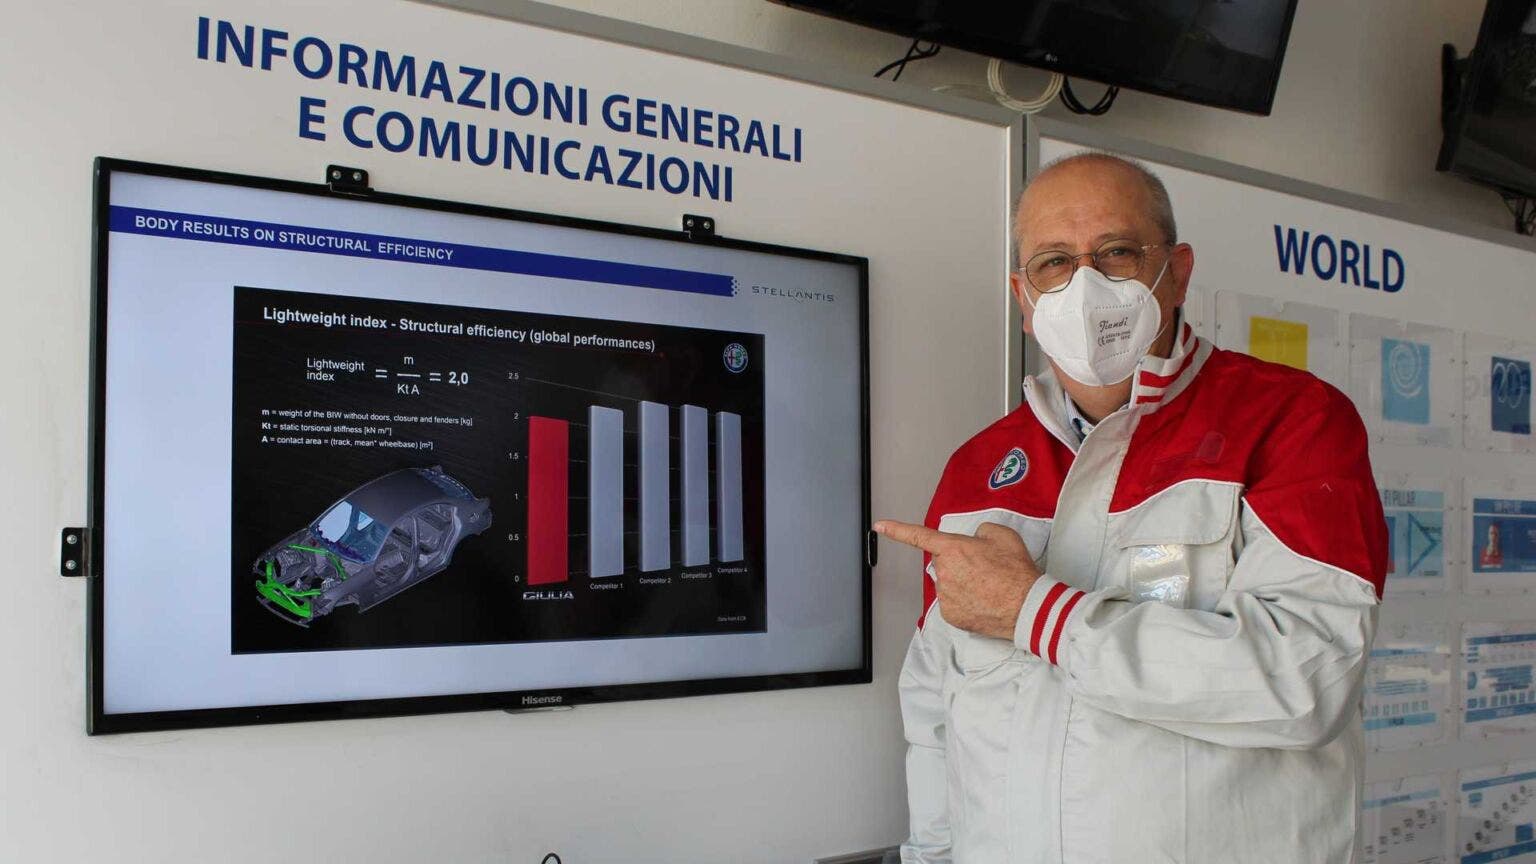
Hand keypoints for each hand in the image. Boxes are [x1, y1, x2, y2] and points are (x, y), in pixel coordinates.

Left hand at [874, 519, 1040, 639]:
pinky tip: (983, 601)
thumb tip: (974, 540)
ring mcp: (945, 596)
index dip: (897, 530)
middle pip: (942, 563)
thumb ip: (981, 532)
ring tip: (987, 586)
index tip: (879, 526)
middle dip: (957, 563)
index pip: (919, 536)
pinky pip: (952, 603)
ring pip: (948, 584)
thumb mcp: (1001, 535)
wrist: (1027, 606)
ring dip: (961, 583)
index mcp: (952, 549)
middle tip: (983, 568)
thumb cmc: (1016, 571)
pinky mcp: (950, 616)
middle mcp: (943, 572)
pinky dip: (965, 602)